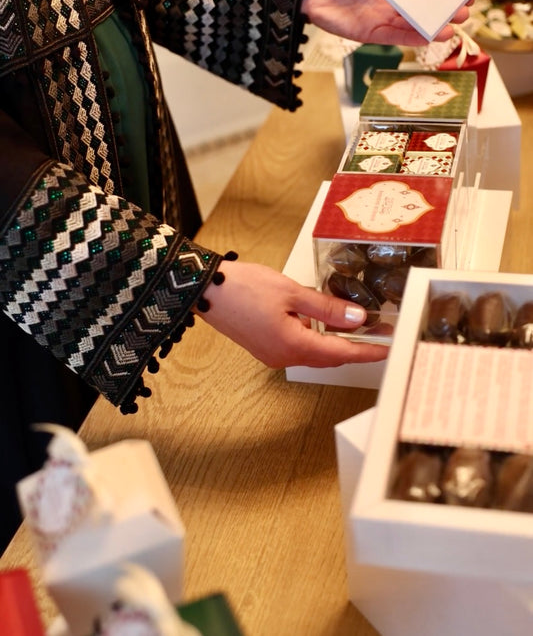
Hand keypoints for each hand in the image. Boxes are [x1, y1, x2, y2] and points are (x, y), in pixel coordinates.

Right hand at [198, 260, 388, 366]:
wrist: (204, 289)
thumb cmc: (242, 287)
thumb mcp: (292, 292)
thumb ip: (327, 308)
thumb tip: (357, 319)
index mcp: (293, 346)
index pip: (341, 353)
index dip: (368, 350)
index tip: (389, 347)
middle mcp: (283, 357)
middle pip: (329, 357)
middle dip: (356, 347)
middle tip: (381, 333)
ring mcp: (273, 354)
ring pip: (315, 352)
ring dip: (337, 342)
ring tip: (359, 326)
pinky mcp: (265, 346)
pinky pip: (300, 347)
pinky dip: (318, 338)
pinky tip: (326, 324)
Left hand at [303, 0, 470, 46]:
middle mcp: (391, 2)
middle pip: (425, 8)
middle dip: (447, 10)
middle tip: (466, 8)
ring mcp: (383, 19)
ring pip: (415, 26)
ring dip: (435, 26)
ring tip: (454, 25)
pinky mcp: (371, 34)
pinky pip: (396, 38)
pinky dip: (414, 38)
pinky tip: (432, 36)